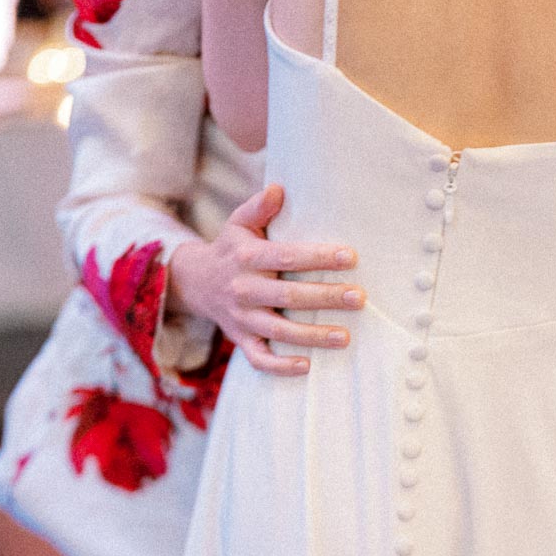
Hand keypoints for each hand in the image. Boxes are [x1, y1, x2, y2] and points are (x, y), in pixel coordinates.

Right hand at [166, 183, 364, 375]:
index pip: (287, 257)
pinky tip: (308, 366)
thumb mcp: (239, 224)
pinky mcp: (241, 341)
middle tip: (359, 298)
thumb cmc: (232, 249)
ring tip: (345, 337)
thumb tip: (278, 189)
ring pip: (280, 332)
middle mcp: (244, 290)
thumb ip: (258, 207)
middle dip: (326, 297)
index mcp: (247, 258)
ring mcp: (242, 319)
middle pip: (289, 296)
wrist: (196, 282)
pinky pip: (260, 360)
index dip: (319, 257)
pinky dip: (280, 366)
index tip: (351, 257)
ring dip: (313, 336)